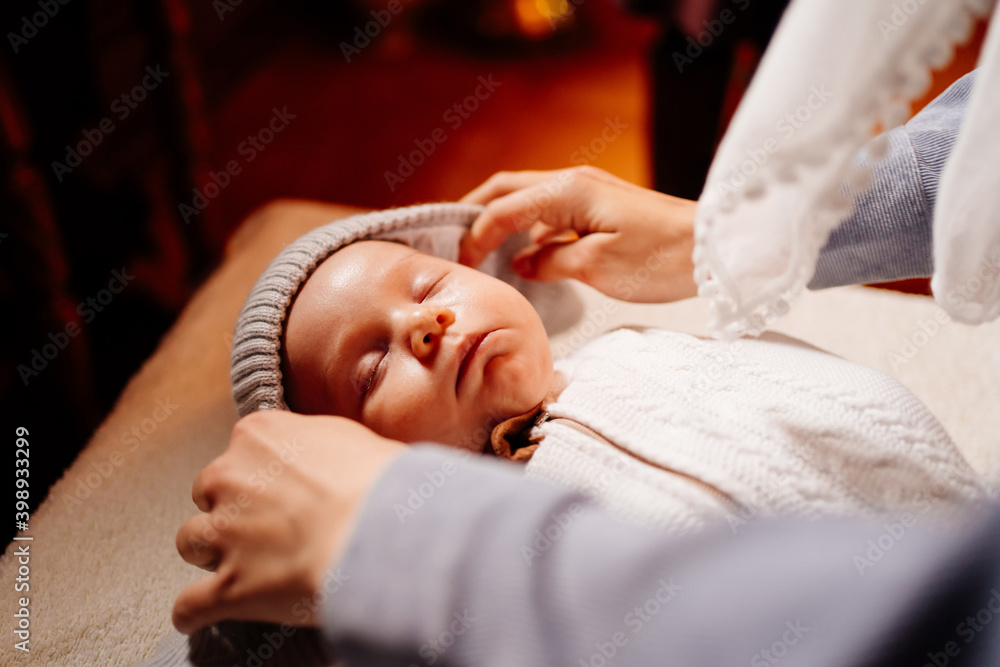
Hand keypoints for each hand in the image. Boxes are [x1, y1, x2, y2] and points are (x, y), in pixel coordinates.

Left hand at [172, 411, 403, 632]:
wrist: (381, 530)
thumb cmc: (381, 484)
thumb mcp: (351, 437)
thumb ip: (319, 444)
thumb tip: (327, 459)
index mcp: (259, 435)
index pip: (239, 450)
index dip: (258, 472)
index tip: (276, 487)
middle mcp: (230, 478)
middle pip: (207, 493)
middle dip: (230, 509)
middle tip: (267, 525)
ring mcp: (225, 532)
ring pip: (191, 542)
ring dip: (211, 554)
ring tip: (240, 564)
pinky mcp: (228, 585)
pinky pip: (190, 605)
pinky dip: (193, 613)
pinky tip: (198, 617)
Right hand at [458, 166, 698, 302]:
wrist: (712, 250)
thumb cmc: (659, 258)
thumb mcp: (596, 267)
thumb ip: (550, 262)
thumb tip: (523, 262)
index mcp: (566, 192)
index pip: (502, 210)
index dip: (475, 237)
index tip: (463, 265)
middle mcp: (572, 183)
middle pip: (507, 189)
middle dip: (476, 213)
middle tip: (455, 244)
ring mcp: (587, 192)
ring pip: (527, 198)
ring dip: (501, 219)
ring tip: (480, 248)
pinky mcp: (600, 206)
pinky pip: (551, 212)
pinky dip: (529, 228)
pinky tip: (526, 255)